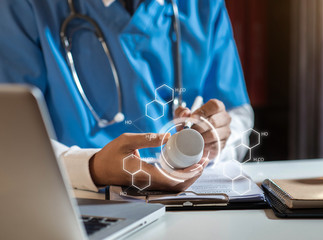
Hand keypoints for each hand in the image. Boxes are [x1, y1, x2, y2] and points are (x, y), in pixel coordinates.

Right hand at [89, 133, 203, 191]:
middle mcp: (149, 181)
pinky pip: (168, 181)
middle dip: (194, 175)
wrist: (98, 169)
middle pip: (177, 185)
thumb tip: (168, 137)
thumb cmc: (109, 156)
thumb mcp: (126, 141)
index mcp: (144, 173)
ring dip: (188, 175)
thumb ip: (147, 139)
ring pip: (174, 185)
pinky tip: (184, 165)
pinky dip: (179, 175)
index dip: (189, 174)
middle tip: (204, 161)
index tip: (200, 164)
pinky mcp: (148, 181)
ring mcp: (149, 183)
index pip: (172, 179)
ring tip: (198, 162)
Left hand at [175, 99, 231, 159]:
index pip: (214, 106)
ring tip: (192, 138)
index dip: (203, 111)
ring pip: (214, 135)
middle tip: (189, 131)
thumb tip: (185, 113)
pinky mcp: (223, 143)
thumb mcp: (184, 115)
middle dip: (199, 127)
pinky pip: (214, 146)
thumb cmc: (191, 123)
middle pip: (214, 121)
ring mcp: (225, 131)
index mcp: (217, 107)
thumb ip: (181, 112)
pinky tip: (198, 145)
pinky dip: (204, 146)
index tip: (192, 118)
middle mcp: (224, 118)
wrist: (194, 137)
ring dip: (200, 138)